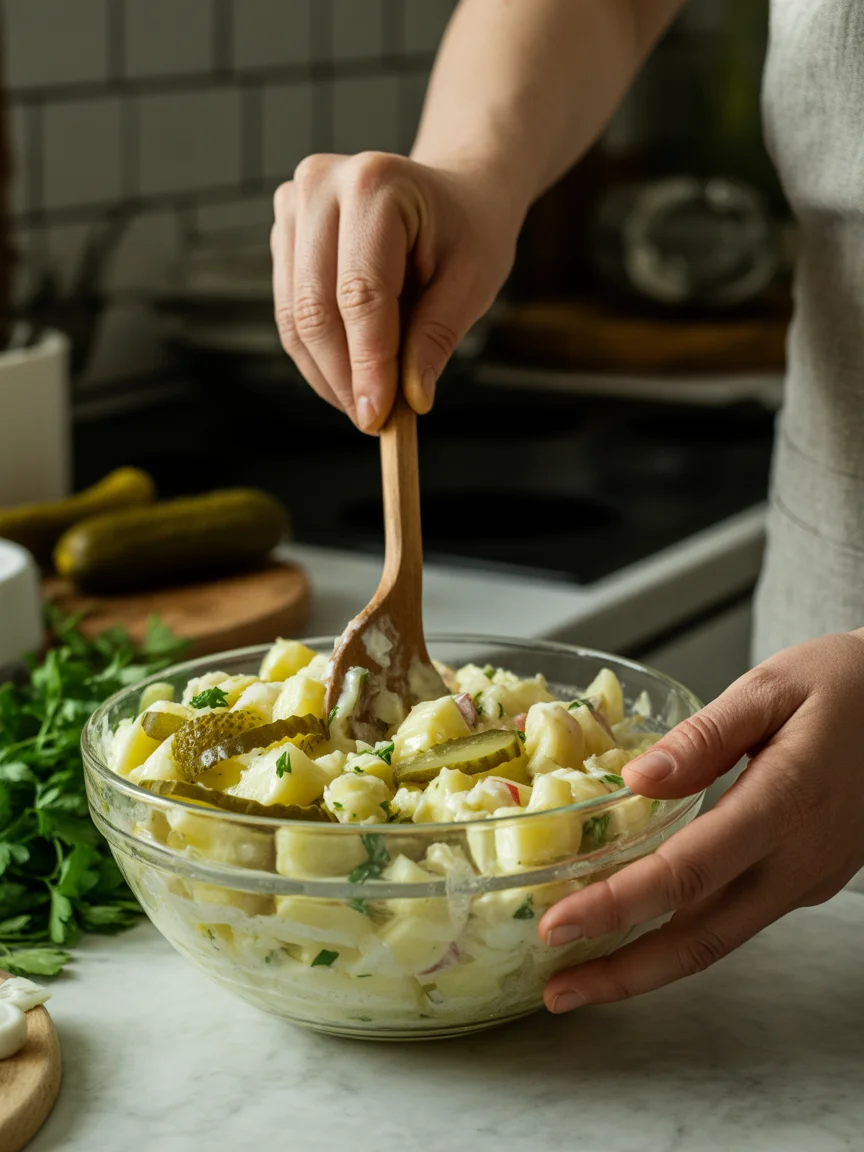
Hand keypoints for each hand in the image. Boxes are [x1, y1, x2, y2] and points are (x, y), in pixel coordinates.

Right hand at [271, 152, 518, 431]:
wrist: (453, 195)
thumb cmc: (469, 232)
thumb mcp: (473, 281)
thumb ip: (438, 337)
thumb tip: (411, 399)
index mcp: (376, 184)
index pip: (361, 293)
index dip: (367, 363)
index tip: (378, 417)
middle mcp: (321, 184)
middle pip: (316, 307)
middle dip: (344, 376)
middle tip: (372, 422)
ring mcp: (293, 206)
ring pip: (295, 317)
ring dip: (327, 374)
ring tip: (365, 403)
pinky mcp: (284, 234)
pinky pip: (289, 313)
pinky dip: (317, 356)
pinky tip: (349, 377)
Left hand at [539, 630, 863, 1012]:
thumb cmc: (847, 684)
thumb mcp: (772, 686)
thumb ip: (705, 735)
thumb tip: (638, 780)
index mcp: (786, 802)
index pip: (689, 872)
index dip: (618, 905)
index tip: (559, 924)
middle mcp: (800, 858)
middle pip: (704, 938)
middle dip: (625, 974)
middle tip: (559, 993)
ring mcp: (809, 877)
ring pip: (722, 939)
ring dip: (651, 964)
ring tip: (585, 974)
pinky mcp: (810, 879)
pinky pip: (738, 918)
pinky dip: (684, 934)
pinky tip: (641, 929)